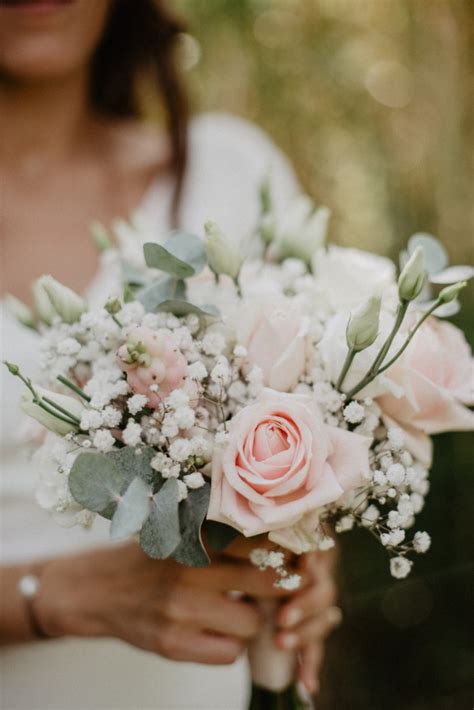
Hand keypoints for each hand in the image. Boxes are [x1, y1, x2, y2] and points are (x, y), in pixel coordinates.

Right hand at [33, 543, 287, 664]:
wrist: (98, 589)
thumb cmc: (151, 555)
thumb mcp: (182, 529)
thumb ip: (224, 532)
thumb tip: (284, 541)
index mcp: (196, 534)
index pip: (262, 542)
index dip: (287, 550)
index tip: (298, 553)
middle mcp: (190, 569)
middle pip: (268, 581)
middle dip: (281, 585)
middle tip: (279, 583)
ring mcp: (181, 610)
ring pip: (253, 622)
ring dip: (253, 619)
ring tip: (236, 608)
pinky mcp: (173, 644)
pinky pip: (230, 654)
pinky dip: (232, 645)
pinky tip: (217, 630)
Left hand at [223, 537, 338, 693]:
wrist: (239, 575)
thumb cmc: (246, 555)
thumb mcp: (251, 548)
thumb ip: (258, 546)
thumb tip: (251, 541)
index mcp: (305, 546)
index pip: (319, 551)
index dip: (314, 556)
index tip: (304, 563)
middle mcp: (317, 572)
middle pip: (324, 588)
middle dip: (305, 605)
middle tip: (283, 618)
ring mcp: (317, 601)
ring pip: (324, 618)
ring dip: (305, 634)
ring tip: (281, 643)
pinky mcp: (311, 627)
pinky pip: (316, 646)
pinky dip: (310, 664)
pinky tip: (307, 683)